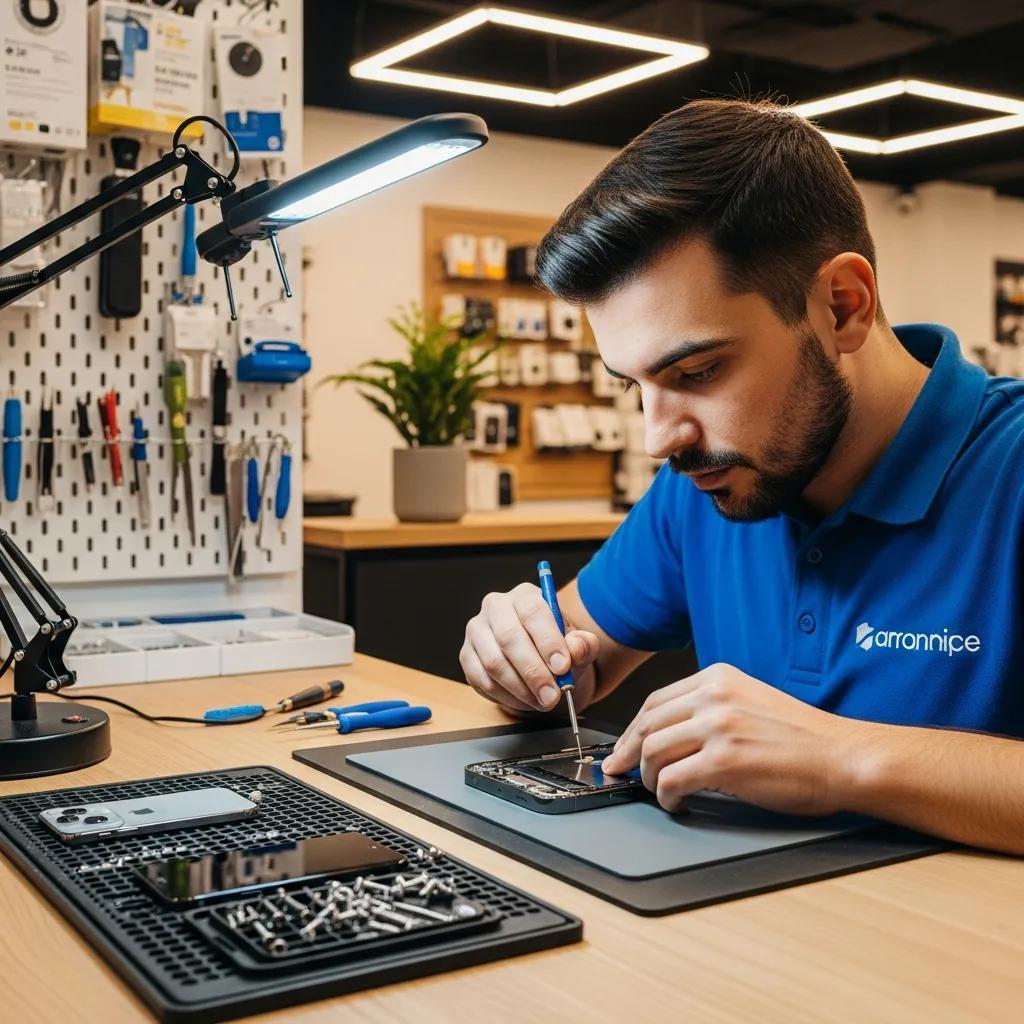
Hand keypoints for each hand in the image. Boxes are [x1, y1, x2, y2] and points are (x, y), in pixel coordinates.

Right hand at [460, 583, 598, 713]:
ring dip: (520, 688)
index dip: (548, 641)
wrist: (536, 659)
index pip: (533, 612)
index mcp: (525, 595)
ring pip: (494, 662)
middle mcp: (496, 606)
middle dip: (534, 672)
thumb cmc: (556, 648)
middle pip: (509, 638)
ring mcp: (477, 630)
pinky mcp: (467, 655)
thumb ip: (583, 645)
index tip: (562, 668)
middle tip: (552, 696)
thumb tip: (576, 648)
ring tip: (541, 701)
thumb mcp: (577, 646)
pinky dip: (505, 696)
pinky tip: (523, 700)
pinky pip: (482, 679)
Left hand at [600, 663, 864, 815]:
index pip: (656, 701)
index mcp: (718, 678)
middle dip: (629, 752)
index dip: (633, 729)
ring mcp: (719, 727)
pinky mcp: (725, 761)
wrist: (843, 756)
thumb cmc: (803, 738)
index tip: (624, 747)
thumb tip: (671, 735)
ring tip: (661, 791)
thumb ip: (711, 708)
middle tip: (622, 771)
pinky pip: (673, 780)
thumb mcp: (750, 701)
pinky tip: (677, 803)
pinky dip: (667, 795)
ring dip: (650, 777)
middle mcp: (714, 696)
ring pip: (654, 752)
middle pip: (649, 724)